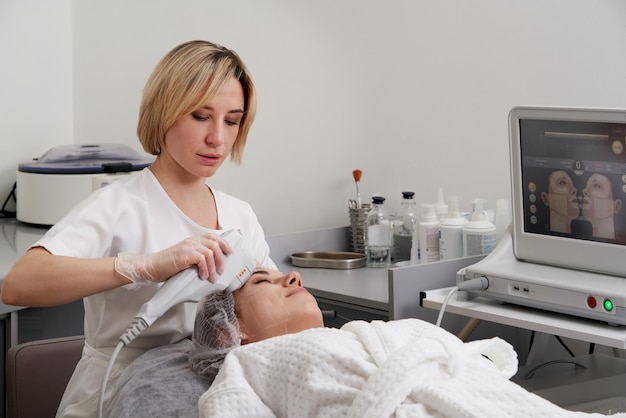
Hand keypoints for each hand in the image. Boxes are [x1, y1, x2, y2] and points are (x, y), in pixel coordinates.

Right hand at [115, 234, 231, 283]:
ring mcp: (188, 247)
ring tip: (212, 277)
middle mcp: (192, 241)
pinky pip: (202, 259)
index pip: (213, 237)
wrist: (151, 267)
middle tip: (221, 270)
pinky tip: (202, 276)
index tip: (230, 252)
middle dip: (221, 258)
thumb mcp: (185, 259)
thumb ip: (197, 258)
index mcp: (192, 241)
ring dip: (214, 267)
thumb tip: (212, 267)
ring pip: (210, 252)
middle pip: (215, 244)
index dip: (224, 243)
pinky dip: (205, 269)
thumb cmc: (166, 266)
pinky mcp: (185, 255)